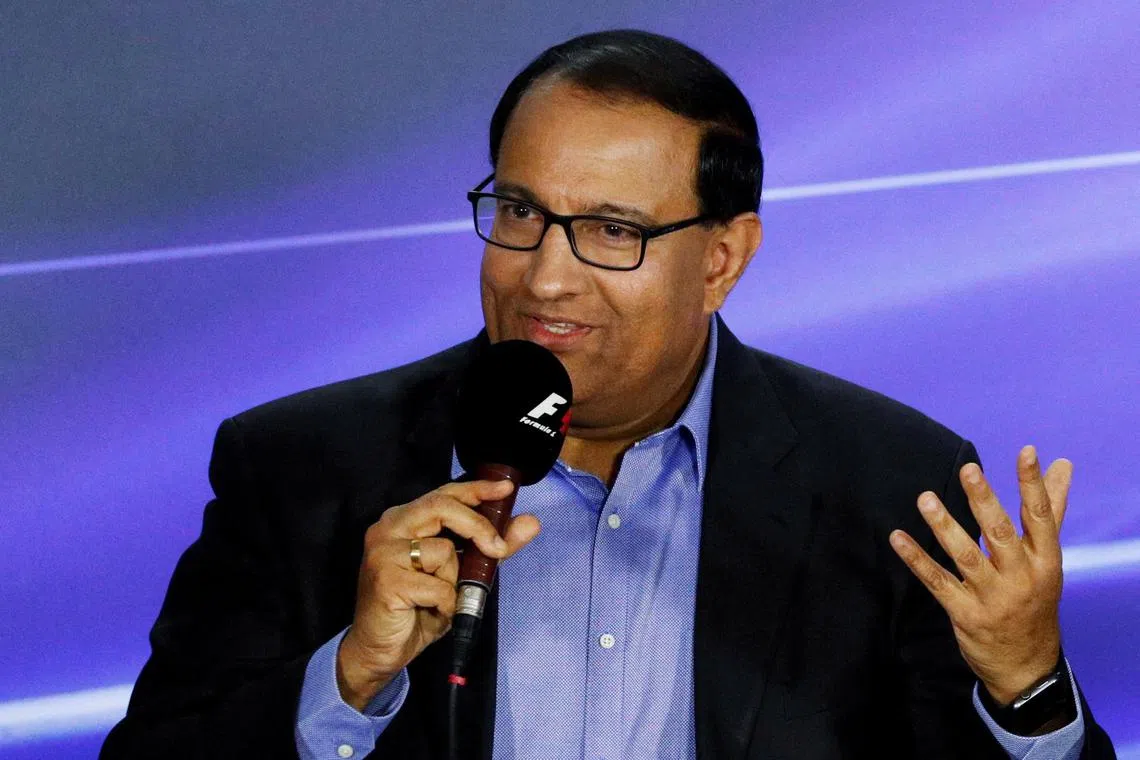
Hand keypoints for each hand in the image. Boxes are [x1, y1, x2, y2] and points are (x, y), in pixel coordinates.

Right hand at [336, 480, 540, 709]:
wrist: (379, 651)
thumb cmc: (417, 609)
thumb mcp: (461, 575)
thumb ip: (491, 546)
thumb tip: (531, 522)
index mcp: (405, 520)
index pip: (445, 493)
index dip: (477, 489)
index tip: (506, 488)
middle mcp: (389, 527)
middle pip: (442, 507)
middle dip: (477, 526)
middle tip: (498, 549)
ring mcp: (383, 552)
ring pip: (442, 551)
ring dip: (453, 581)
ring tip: (439, 599)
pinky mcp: (386, 579)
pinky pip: (438, 586)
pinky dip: (445, 604)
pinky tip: (430, 612)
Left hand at [889, 445, 1071, 704]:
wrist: (1027, 666)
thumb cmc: (1035, 599)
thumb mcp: (1047, 558)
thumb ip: (1052, 509)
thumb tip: (1062, 465)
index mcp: (1045, 560)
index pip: (1041, 516)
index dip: (1033, 484)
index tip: (1027, 452)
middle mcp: (1021, 577)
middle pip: (1001, 534)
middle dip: (984, 501)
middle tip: (968, 469)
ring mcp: (992, 597)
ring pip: (965, 556)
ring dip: (944, 526)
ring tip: (925, 498)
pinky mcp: (965, 613)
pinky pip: (937, 582)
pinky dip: (916, 559)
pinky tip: (898, 537)